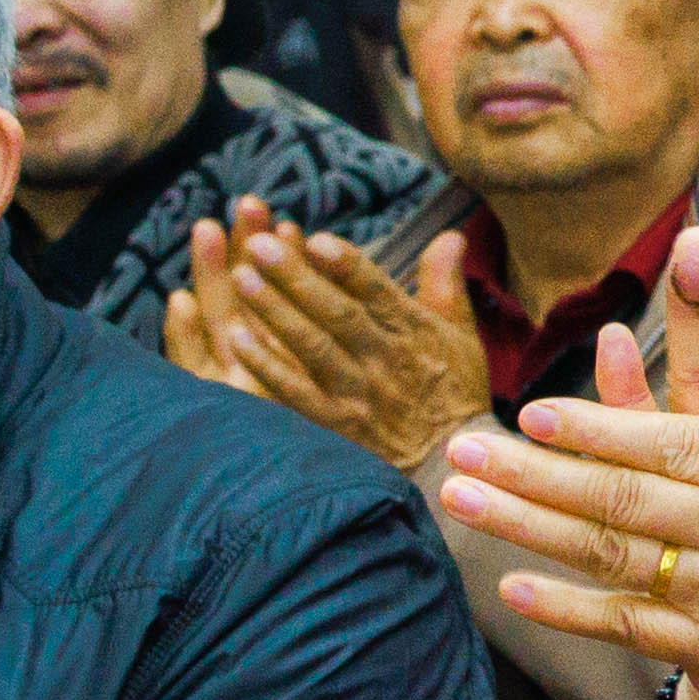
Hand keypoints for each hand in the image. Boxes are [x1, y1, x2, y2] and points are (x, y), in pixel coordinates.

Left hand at [174, 211, 487, 473]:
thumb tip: (450, 233)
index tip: (315, 240)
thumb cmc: (453, 392)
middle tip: (259, 245)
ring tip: (242, 277)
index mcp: (414, 333)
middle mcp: (386, 361)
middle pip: (338, 314)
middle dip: (297, 278)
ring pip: (314, 348)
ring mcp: (359, 395)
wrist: (449, 466)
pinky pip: (296, 392)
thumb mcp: (460, 335)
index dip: (347, 266)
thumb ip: (445, 282)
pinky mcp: (337, 425)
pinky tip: (238, 339)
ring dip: (276, 312)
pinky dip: (267, 366)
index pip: (378, 292)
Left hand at [434, 254, 698, 699]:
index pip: (679, 446)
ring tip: (459, 499)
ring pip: (614, 560)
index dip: (599, 430)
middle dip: (531, 475)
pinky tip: (514, 588)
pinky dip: (573, 611)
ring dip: (527, 529)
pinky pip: (638, 630)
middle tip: (457, 448)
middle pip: (623, 502)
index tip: (534, 412)